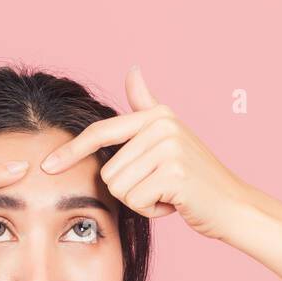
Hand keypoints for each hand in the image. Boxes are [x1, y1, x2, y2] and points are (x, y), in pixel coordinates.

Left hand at [39, 65, 254, 241]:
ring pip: (119, 187)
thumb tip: (132, 69)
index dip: (71, 151)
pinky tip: (174, 204)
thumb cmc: (198, 179)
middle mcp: (162, 125)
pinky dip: (152, 211)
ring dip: (140, 201)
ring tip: (167, 194)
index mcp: (157, 115)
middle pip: (108, 170)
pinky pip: (135, 201)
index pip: (100, 132)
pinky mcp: (173, 174)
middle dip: (129, 190)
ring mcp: (169, 148)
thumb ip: (147, 105)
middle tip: (160, 188)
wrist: (234, 207)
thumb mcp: (171, 136)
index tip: (47, 165)